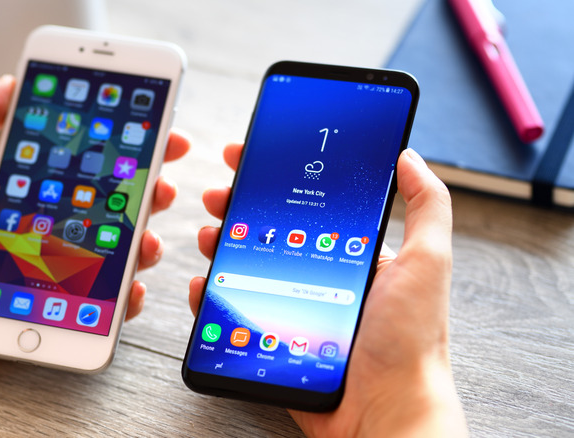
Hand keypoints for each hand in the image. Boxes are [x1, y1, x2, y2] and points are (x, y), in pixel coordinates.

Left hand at [0, 76, 187, 369]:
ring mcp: (50, 272)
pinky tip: (127, 288)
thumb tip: (9, 82)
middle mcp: (44, 232)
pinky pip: (96, 306)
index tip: (160, 138)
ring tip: (144, 241)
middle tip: (160, 188)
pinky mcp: (47, 309)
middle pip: (109, 212)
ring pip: (112, 257)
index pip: (84, 171)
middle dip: (146, 197)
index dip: (125, 154)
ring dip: (141, 246)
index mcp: (25, 196)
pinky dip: (121, 300)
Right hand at [189, 144, 466, 436]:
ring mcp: (292, 308)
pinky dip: (210, 296)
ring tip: (210, 234)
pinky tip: (202, 284)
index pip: (308, 208)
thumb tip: (409, 157)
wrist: (384, 412)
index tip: (253, 159)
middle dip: (239, 208)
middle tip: (220, 195)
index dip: (278, 181)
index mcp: (352, 256)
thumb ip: (426, 207)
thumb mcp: (427, 263)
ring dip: (221, 245)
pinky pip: (233, 312)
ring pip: (246, 268)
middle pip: (269, 233)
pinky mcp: (272, 338)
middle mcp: (319, 279)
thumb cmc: (411, 343)